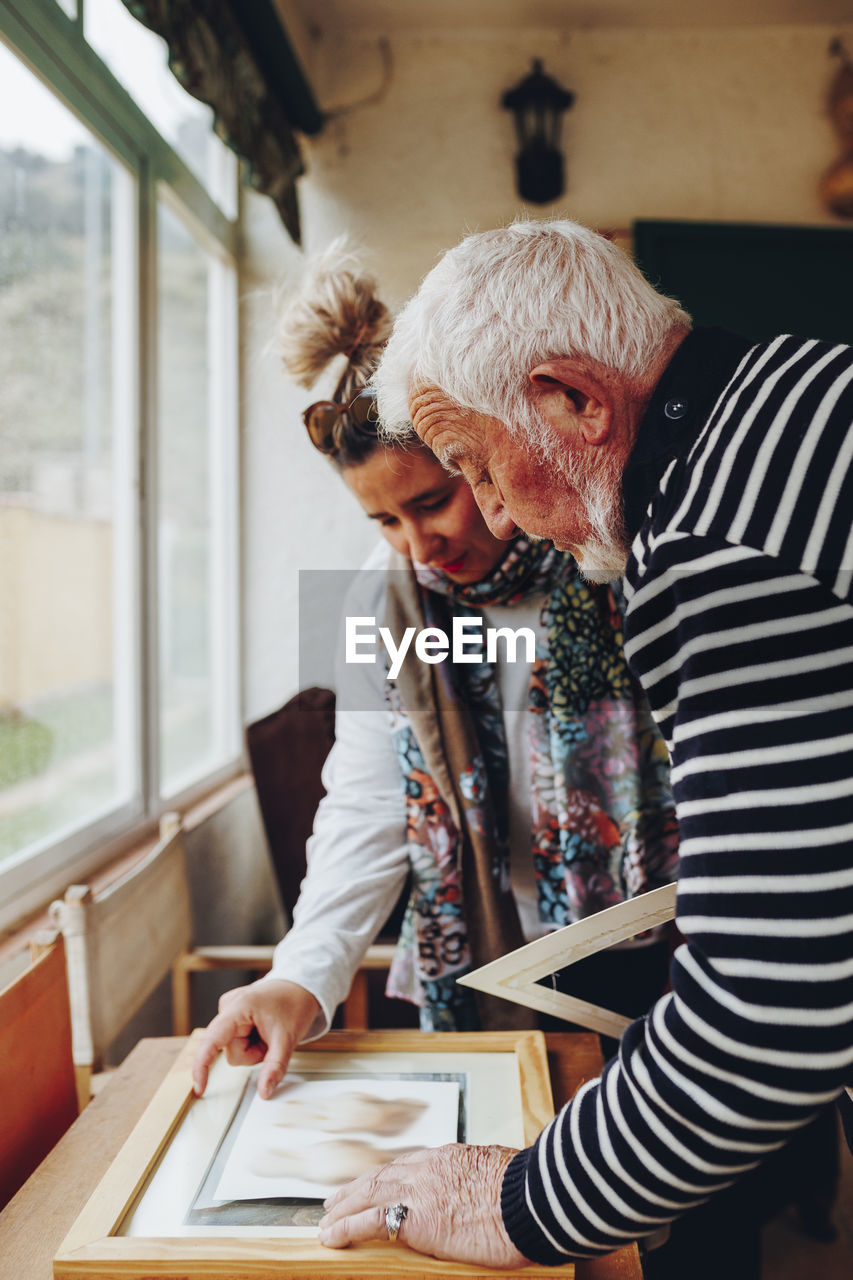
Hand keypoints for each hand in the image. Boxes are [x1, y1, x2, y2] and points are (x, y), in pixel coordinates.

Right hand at [191, 978, 320, 1098]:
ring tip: (267, 1033)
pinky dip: (250, 1043)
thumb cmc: (294, 1004)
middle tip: (270, 1040)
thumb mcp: (288, 1039)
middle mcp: (229, 1006)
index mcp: (240, 1005)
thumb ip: (275, 1067)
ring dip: (252, 1049)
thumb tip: (264, 1093)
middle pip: (231, 1051)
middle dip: (252, 1053)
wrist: (300, 988)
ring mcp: (229, 1010)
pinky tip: (260, 1030)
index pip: (213, 1039)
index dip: (202, 1065)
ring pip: (233, 1050)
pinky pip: (236, 1043)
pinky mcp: (231, 1016)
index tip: (199, 1088)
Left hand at [318, 1143, 528, 1268]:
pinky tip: (330, 1236)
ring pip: (367, 1194)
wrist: (532, 1199)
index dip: (384, 1177)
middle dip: (354, 1189)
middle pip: (379, 1176)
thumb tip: (484, 1190)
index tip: (371, 1184)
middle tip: (334, 1200)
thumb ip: (478, 1179)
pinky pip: (370, 1222)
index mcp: (447, 1158)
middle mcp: (426, 1170)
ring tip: (325, 1221)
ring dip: (342, 1207)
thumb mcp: (497, 1172)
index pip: (405, 1166)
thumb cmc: (527, 1190)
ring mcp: (419, 1193)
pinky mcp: (416, 1221)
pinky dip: (345, 1228)